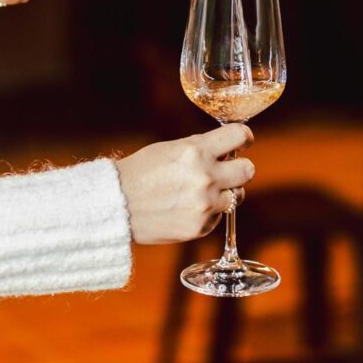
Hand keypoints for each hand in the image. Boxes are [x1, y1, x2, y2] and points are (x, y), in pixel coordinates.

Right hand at [114, 124, 255, 243]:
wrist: (115, 206)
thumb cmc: (141, 172)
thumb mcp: (171, 149)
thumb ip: (201, 148)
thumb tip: (227, 150)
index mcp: (197, 151)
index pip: (240, 135)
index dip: (245, 137)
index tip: (243, 142)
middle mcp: (205, 177)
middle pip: (248, 170)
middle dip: (240, 168)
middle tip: (229, 170)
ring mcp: (205, 204)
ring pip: (237, 195)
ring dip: (225, 193)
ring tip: (201, 193)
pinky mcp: (200, 226)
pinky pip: (219, 216)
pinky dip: (209, 212)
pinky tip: (187, 209)